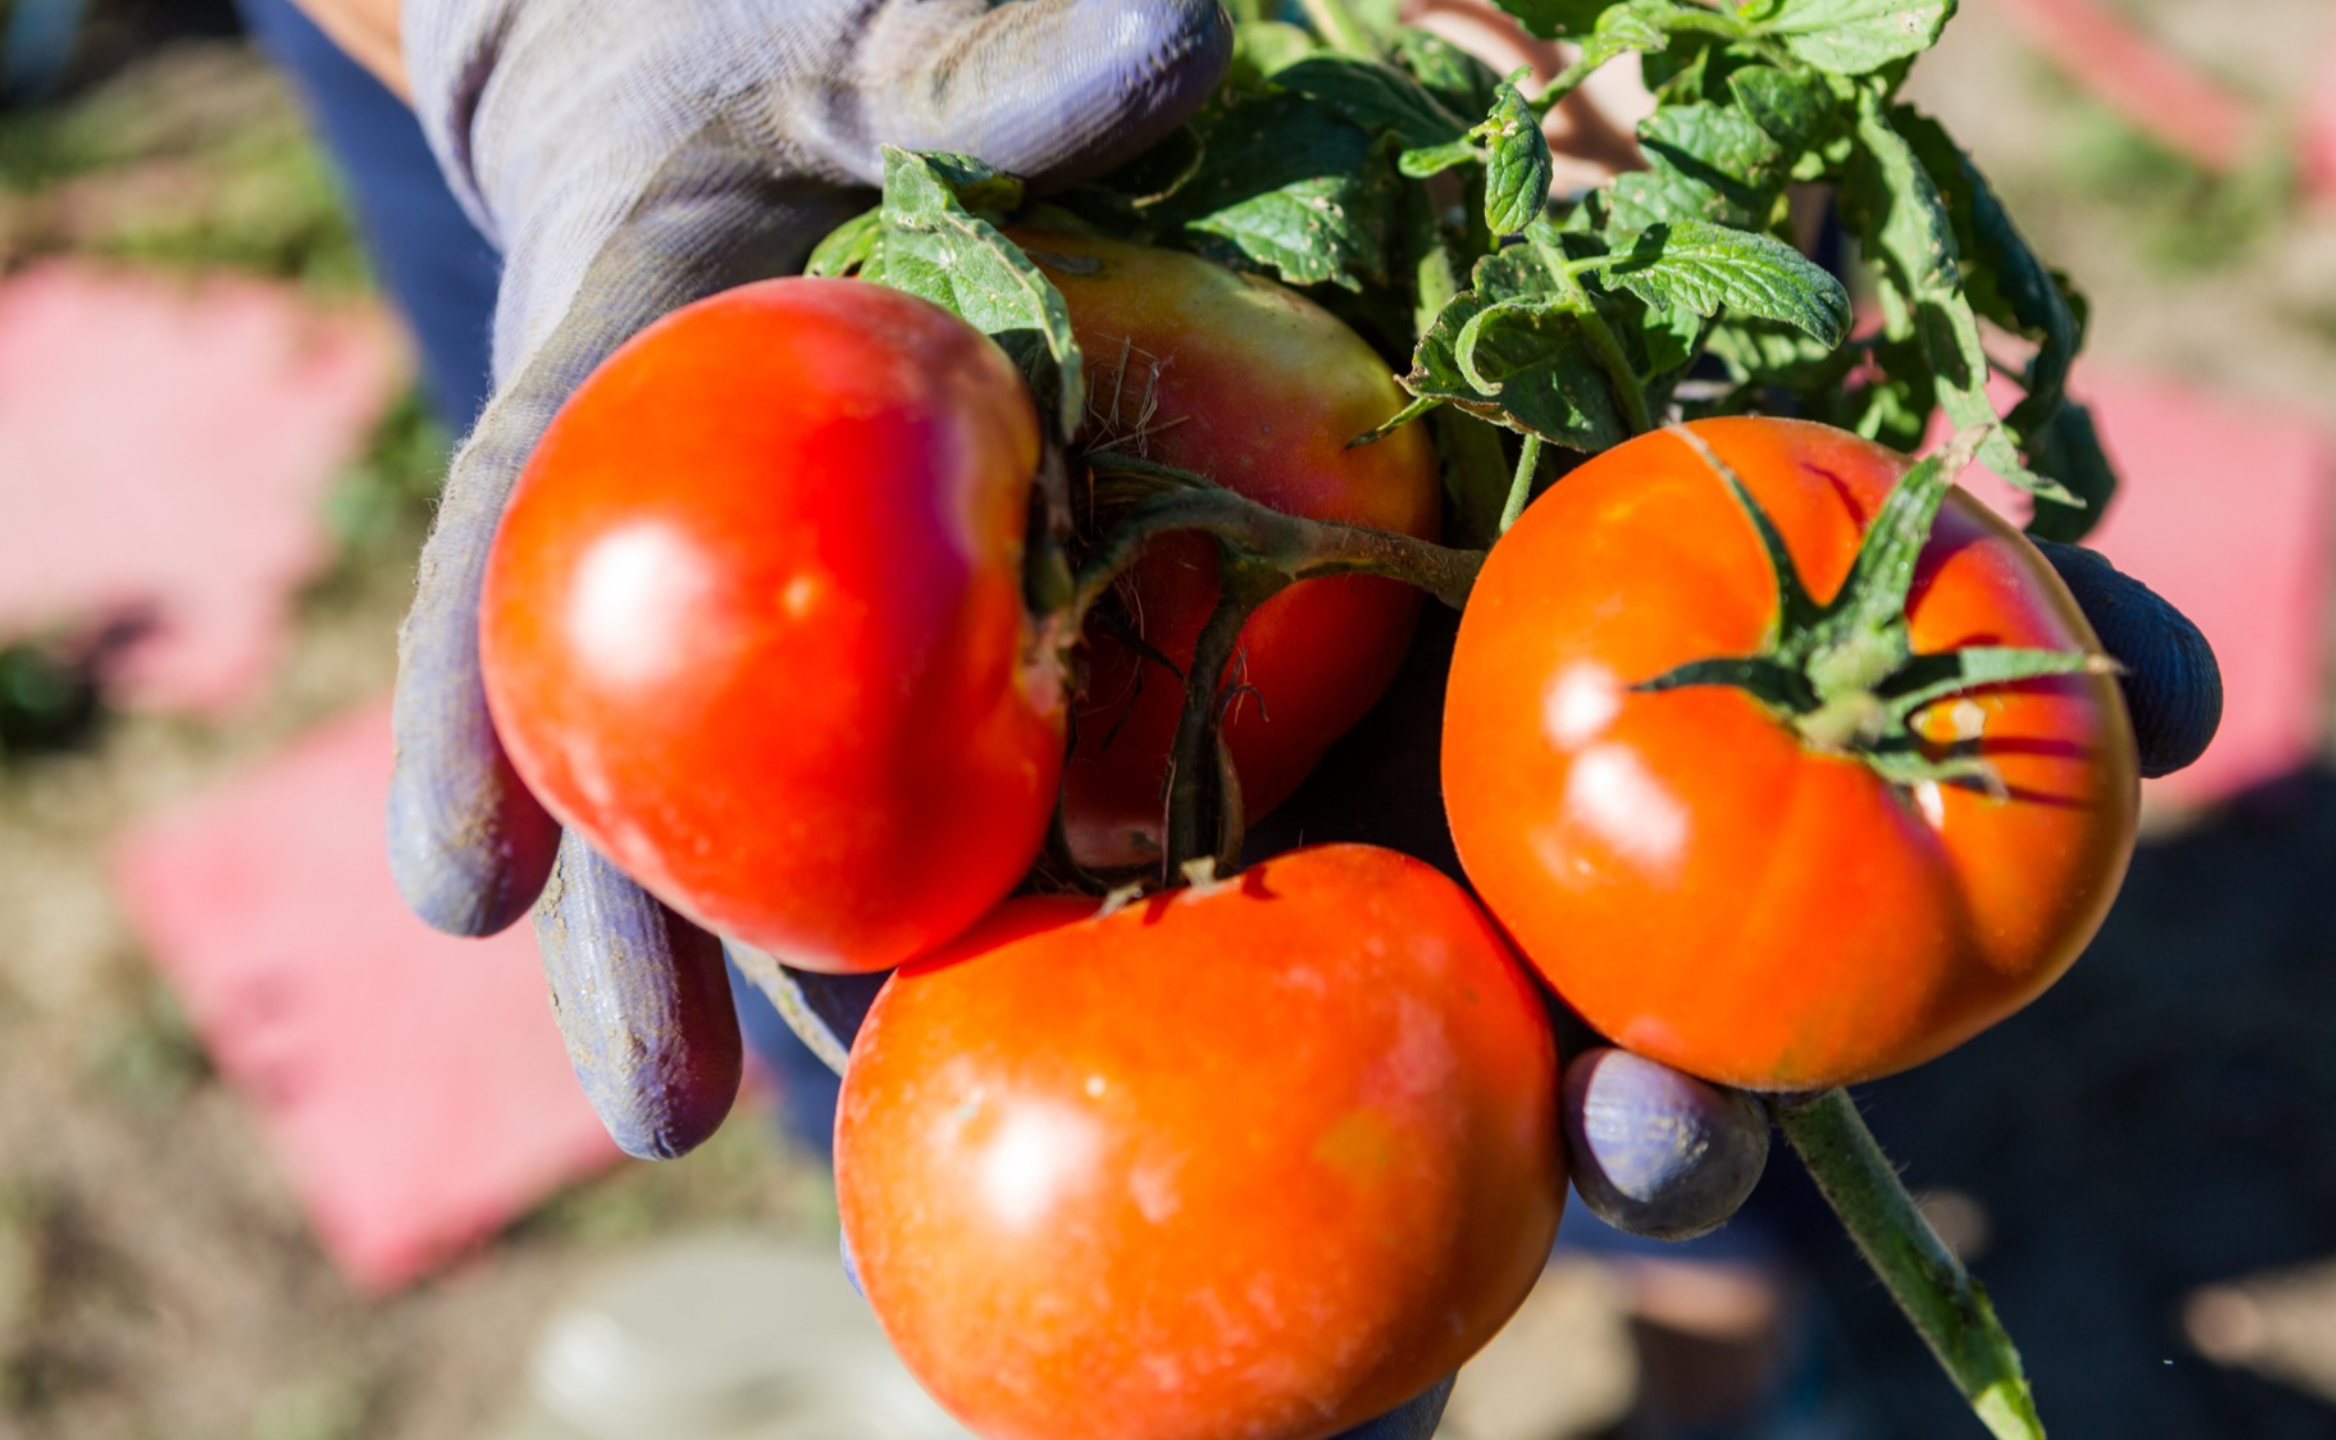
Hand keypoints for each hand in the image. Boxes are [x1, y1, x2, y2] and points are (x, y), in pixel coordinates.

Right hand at [386, 0, 1233, 1156]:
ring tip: (836, 1131)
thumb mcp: (871, 37)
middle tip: (662, 1113)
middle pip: (631, 743)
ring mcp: (774, 592)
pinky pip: (906, 750)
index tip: (459, 897)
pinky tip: (983, 1000)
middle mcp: (673, 525)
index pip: (523, 540)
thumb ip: (991, 55)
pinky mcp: (889, 617)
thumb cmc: (796, 46)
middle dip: (641, 932)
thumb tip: (1176, 50)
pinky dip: (934, 866)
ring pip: (760, 788)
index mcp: (616, 373)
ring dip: (790, 960)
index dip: (482, 724)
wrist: (773, 77)